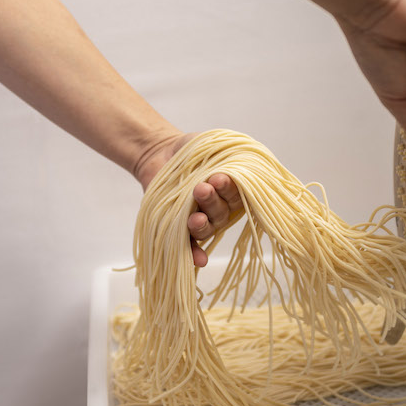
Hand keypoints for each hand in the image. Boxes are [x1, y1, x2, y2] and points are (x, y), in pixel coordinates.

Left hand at [134, 134, 243, 267]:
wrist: (161, 152)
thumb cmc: (193, 149)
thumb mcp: (212, 145)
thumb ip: (230, 154)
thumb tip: (244, 166)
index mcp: (232, 192)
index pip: (238, 196)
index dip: (231, 190)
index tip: (220, 178)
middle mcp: (219, 209)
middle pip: (221, 213)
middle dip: (213, 201)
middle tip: (202, 188)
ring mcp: (200, 219)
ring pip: (207, 228)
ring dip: (202, 224)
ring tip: (194, 215)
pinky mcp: (179, 228)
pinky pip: (189, 245)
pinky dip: (194, 254)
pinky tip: (199, 260)